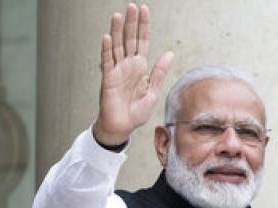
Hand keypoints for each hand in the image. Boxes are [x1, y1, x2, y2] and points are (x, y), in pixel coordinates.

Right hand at [93, 3, 173, 145]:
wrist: (123, 127)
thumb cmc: (136, 111)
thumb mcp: (153, 91)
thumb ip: (160, 72)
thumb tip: (169, 53)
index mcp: (140, 67)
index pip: (142, 41)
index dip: (143, 26)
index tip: (144, 10)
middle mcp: (128, 65)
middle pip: (129, 39)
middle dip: (132, 23)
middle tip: (132, 6)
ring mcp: (117, 71)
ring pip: (117, 46)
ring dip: (118, 31)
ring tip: (118, 15)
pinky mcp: (108, 79)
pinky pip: (107, 62)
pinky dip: (107, 50)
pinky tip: (108, 37)